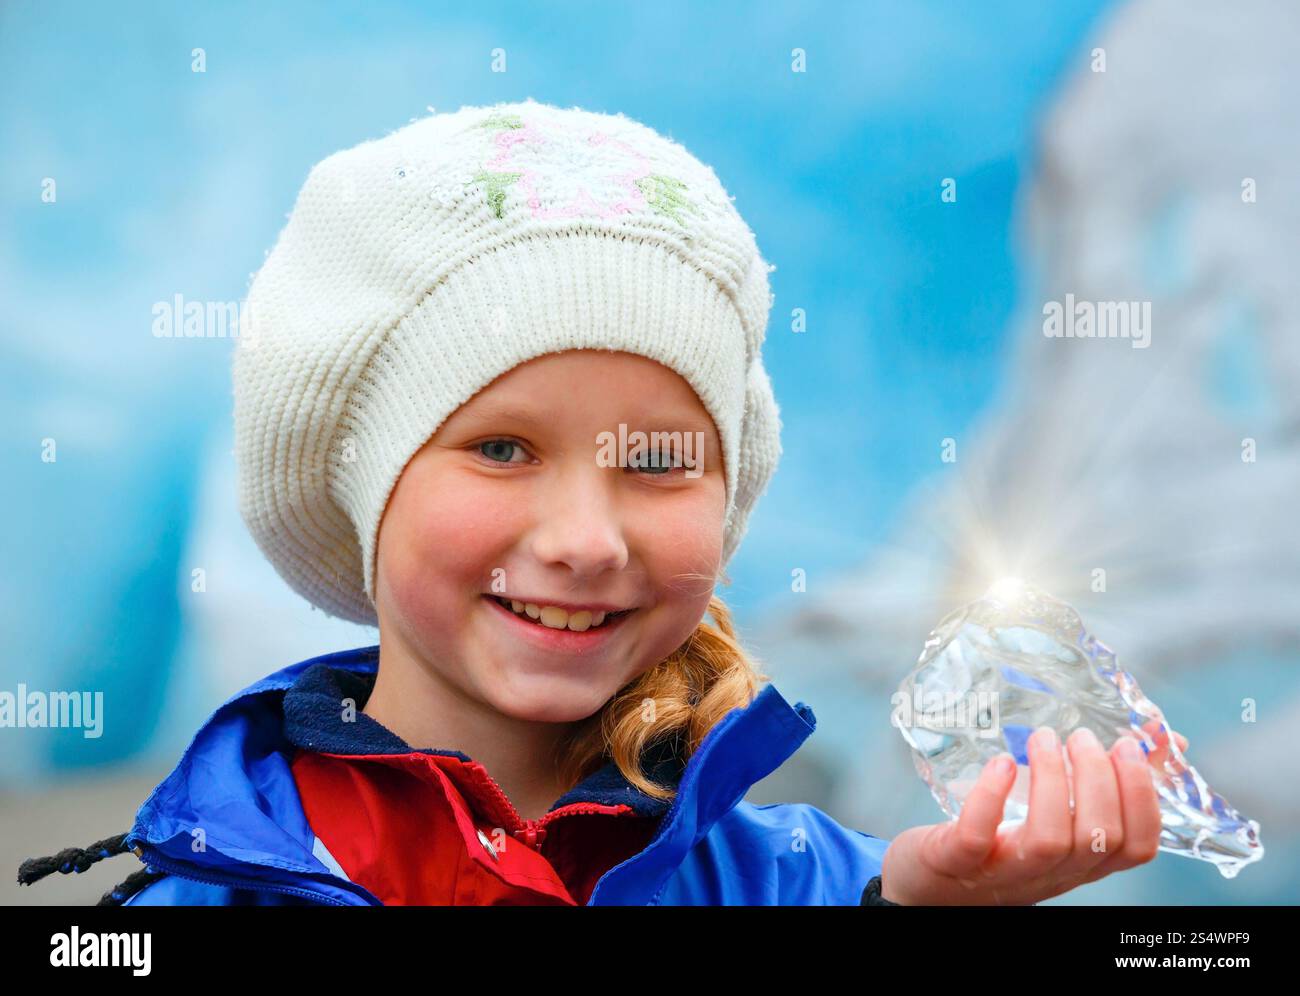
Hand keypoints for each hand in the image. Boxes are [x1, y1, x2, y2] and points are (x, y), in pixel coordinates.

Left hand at [880, 724, 1187, 904]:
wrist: (930, 883)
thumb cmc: (1001, 843)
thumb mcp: (1057, 817)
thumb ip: (1102, 783)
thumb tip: (1162, 739)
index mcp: (1081, 862)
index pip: (1137, 847)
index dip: (1143, 798)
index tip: (1129, 747)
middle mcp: (1052, 872)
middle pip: (1100, 839)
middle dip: (1099, 779)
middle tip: (1081, 736)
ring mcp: (1005, 871)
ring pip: (1050, 839)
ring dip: (1053, 781)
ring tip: (1042, 738)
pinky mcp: (958, 860)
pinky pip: (978, 835)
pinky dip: (991, 797)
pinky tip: (1000, 763)